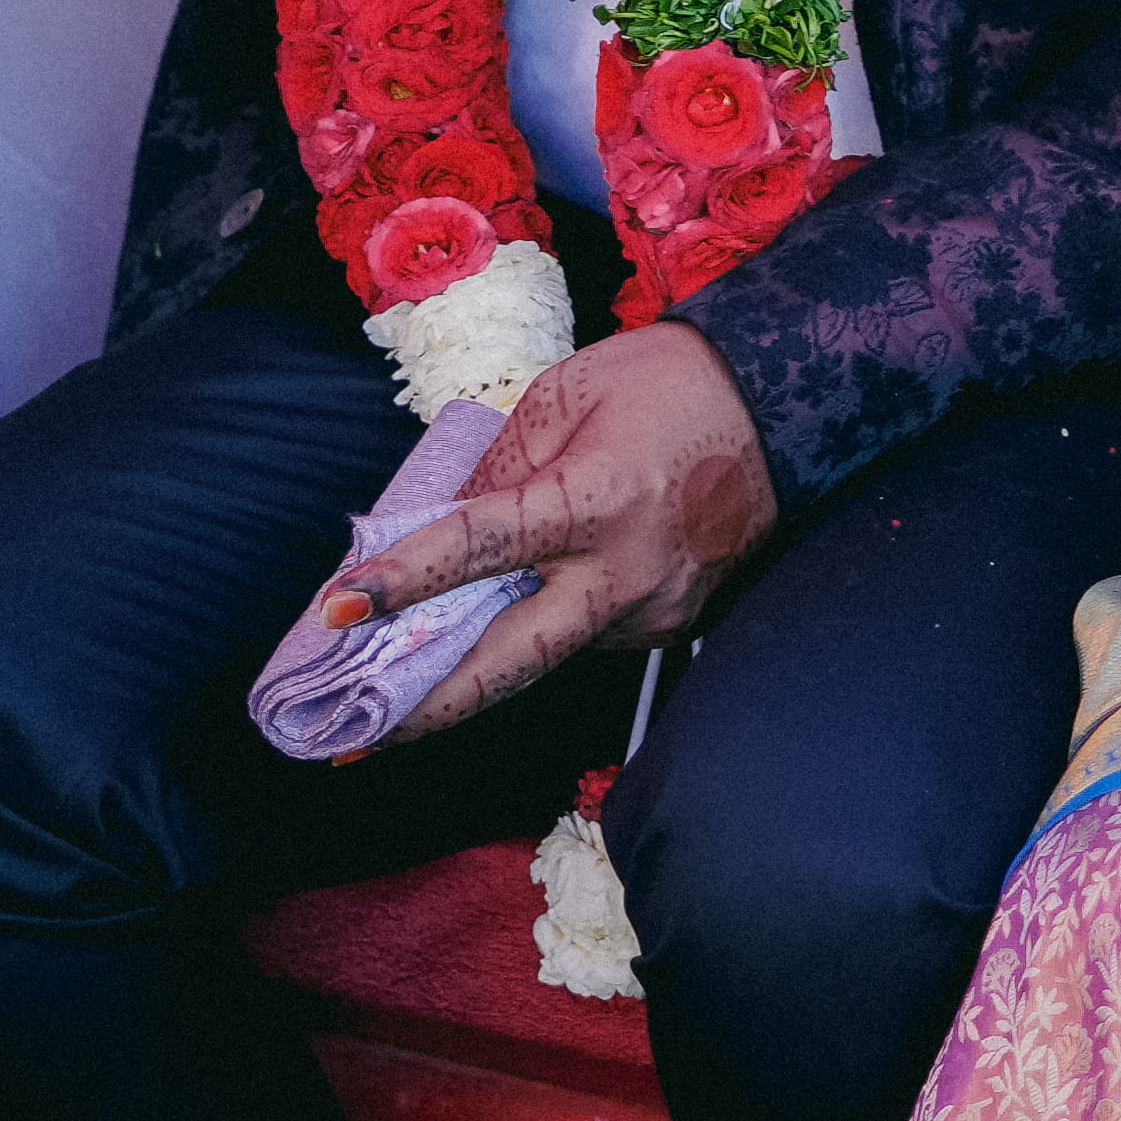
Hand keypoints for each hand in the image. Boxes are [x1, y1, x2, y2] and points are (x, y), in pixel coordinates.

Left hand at [340, 321, 779, 741]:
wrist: (782, 409)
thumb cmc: (667, 383)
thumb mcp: (564, 394)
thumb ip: (497, 465)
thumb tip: (437, 525)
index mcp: (596, 499)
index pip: (479, 549)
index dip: (403, 581)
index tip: (339, 609)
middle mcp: (625, 572)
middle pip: (512, 662)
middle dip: (427, 707)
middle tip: (354, 737)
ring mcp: (652, 610)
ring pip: (544, 654)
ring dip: (475, 667)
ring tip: (402, 677)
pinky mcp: (669, 624)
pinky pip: (583, 635)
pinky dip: (537, 629)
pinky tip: (505, 616)